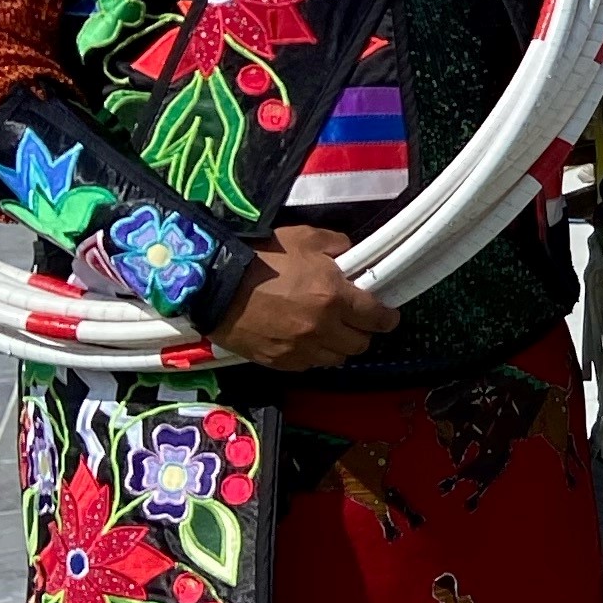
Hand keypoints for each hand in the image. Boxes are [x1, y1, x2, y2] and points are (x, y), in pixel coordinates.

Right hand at [210, 224, 397, 371]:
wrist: (214, 283)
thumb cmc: (260, 257)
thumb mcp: (304, 237)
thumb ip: (337, 245)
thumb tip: (352, 256)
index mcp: (334, 297)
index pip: (377, 318)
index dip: (387, 317)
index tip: (387, 315)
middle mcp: (322, 328)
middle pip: (361, 344)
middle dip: (362, 331)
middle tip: (354, 319)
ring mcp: (301, 349)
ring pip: (337, 359)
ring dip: (338, 346)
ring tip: (329, 330)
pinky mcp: (280, 362)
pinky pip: (309, 365)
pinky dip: (313, 354)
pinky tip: (304, 339)